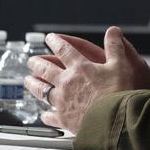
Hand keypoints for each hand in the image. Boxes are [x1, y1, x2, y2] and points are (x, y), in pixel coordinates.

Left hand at [24, 26, 149, 131]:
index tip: (50, 38)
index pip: (64, 50)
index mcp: (80, 67)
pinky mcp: (63, 118)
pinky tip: (44, 115)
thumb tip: (113, 31)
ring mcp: (62, 101)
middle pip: (46, 69)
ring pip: (41, 90)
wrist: (113, 119)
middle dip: (37, 63)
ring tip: (28, 81)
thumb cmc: (119, 92)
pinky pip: (50, 116)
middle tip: (32, 60)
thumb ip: (115, 46)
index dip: (56, 42)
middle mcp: (67, 82)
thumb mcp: (121, 64)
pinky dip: (46, 115)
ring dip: (34, 84)